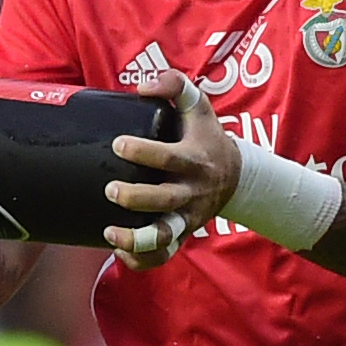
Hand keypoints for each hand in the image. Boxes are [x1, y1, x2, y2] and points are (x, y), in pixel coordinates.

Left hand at [101, 70, 240, 269]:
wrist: (236, 176)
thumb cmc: (207, 136)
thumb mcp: (198, 106)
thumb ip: (175, 85)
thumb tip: (142, 86)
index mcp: (194, 160)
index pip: (170, 158)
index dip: (143, 152)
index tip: (118, 144)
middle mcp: (192, 192)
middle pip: (165, 201)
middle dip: (136, 198)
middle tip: (109, 189)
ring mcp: (188, 217)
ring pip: (165, 236)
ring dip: (138, 239)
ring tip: (109, 233)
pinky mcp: (182, 233)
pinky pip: (164, 255)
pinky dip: (143, 260)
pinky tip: (120, 254)